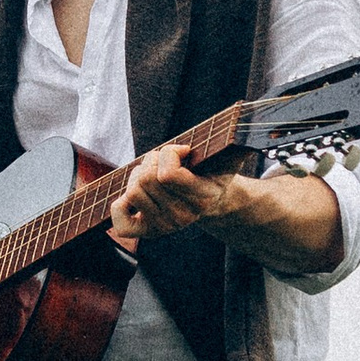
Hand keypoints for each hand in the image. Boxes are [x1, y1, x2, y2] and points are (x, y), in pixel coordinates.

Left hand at [108, 140, 229, 253]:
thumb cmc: (214, 171)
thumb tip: (239, 129)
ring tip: (154, 174)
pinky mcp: (148, 231)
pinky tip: (134, 196)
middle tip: (165, 161)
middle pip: (146, 179)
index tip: (183, 150)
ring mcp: (165, 226)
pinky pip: (121, 222)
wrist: (213, 201)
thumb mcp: (228, 157)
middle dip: (153, 160)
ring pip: (133, 191)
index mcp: (203, 198)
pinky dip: (120, 205)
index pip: (167, 175)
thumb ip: (234, 145)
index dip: (169, 153)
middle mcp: (183, 217)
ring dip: (139, 175)